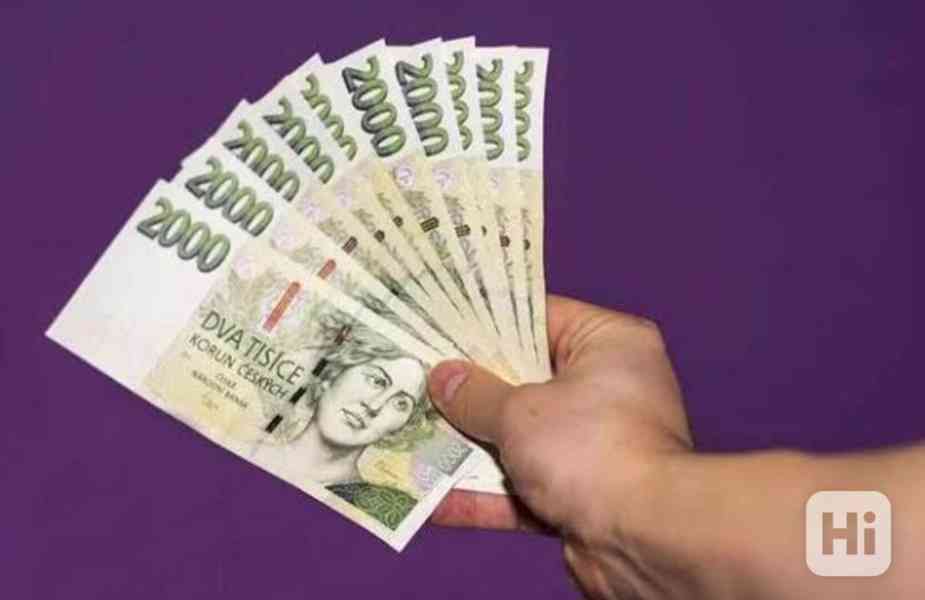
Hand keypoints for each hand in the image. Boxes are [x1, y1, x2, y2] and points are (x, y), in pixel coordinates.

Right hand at [428, 295, 692, 598]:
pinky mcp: (584, 494)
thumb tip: (442, 378)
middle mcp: (610, 389)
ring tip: (412, 436)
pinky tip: (434, 498)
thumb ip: (476, 394)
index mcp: (610, 344)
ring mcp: (597, 444)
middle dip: (471, 389)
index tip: (441, 324)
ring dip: (471, 445)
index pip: (539, 317)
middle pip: (525, 379)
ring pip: (521, 437)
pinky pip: (526, 484)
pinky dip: (486, 493)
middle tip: (417, 378)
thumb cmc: (590, 448)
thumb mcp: (519, 411)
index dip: (487, 322)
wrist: (642, 538)